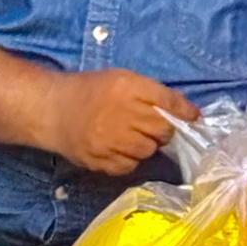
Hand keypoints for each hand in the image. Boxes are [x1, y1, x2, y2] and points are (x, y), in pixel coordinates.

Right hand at [40, 70, 194, 173]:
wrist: (51, 110)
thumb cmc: (91, 91)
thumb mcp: (121, 79)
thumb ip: (151, 93)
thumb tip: (187, 112)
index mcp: (127, 87)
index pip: (168, 102)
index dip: (185, 112)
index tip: (194, 118)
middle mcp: (120, 113)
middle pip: (163, 129)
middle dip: (163, 129)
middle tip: (152, 126)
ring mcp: (109, 140)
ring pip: (149, 150)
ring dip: (147, 145)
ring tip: (131, 136)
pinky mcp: (99, 160)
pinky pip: (130, 166)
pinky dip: (130, 159)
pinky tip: (118, 148)